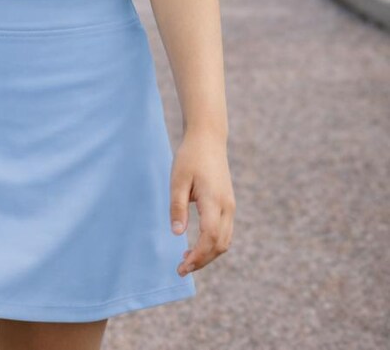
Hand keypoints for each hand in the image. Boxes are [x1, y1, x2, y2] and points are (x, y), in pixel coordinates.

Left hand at [169, 129, 234, 276]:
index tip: (181, 267)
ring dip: (208, 254)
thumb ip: (177, 206)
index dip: (197, 256)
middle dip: (202, 260)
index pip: (209, 237)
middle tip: (181, 268)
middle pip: (219, 244)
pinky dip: (213, 244)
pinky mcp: (228, 204)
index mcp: (213, 200)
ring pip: (225, 241)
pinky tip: (197, 245)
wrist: (208, 139)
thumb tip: (177, 234)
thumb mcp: (178, 179)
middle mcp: (226, 206)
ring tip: (187, 260)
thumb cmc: (190, 157)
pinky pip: (225, 232)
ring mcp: (230, 205)